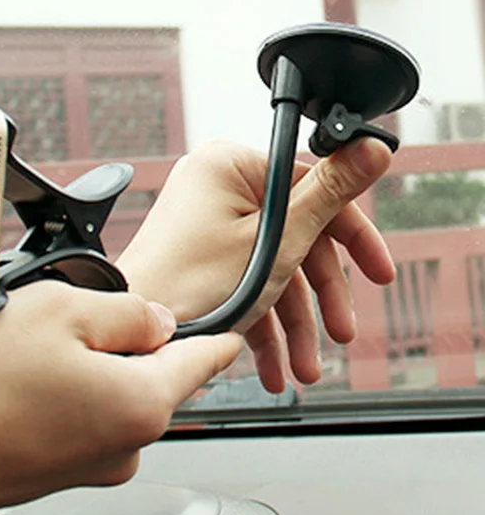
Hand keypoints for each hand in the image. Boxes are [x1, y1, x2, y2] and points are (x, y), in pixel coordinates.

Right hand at [0, 282, 242, 514]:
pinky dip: (49, 390)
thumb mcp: (59, 310)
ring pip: (102, 390)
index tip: (229, 326)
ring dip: (73, 361)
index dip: (215, 331)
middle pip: (145, 371)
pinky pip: (68, 414)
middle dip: (115, 337)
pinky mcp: (50, 471)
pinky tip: (1, 378)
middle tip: (60, 313)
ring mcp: (86, 464)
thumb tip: (157, 320)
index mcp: (142, 403)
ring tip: (14, 347)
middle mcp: (124, 445)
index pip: (204, 359)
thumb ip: (127, 311)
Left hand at [115, 137, 393, 392]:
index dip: (354, 238)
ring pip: (272, 269)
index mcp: (229, 165)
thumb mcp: (276, 243)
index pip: (314, 187)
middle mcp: (214, 186)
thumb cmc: (191, 287)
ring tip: (305, 365)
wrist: (135, 339)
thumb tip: (371, 148)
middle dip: (320, 298)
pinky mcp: (197, 255)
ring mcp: (204, 222)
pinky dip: (263, 323)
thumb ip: (329, 196)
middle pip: (295, 236)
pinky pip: (244, 281)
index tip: (380, 272)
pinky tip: (276, 364)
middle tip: (342, 332)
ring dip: (295, 324)